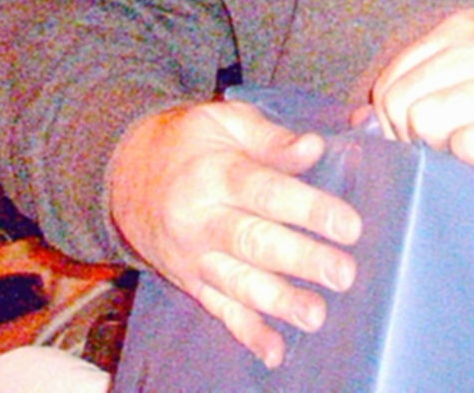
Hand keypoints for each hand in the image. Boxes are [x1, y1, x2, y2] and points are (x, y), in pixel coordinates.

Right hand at [108, 99, 361, 370]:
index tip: (349, 225)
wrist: (124, 174)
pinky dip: (246, 332)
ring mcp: (195, 256)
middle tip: (342, 274)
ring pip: (239, 282)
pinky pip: (219, 310)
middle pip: (254, 242)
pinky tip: (273, 352)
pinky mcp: (191, 281)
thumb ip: (271, 137)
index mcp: (215, 173)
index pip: (266, 192)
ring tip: (315, 315)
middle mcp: (202, 219)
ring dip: (278, 301)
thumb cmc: (187, 143)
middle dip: (301, 260)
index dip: (308, 209)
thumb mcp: (224, 122)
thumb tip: (313, 147)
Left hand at [367, 8, 473, 170]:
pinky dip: (470, 159)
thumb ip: (439, 64)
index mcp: (464, 30)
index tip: (407, 134)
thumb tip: (370, 109)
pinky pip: (471, 149)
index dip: (389, 114)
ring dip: (435, 148)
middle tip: (430, 150)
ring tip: (463, 151)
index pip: (393, 76)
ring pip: (428, 125)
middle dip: (406, 136)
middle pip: (401, 104)